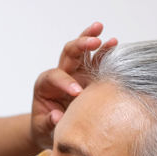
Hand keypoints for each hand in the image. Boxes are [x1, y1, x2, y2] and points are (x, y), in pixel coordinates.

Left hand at [30, 22, 116, 149]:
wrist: (52, 128)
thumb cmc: (45, 127)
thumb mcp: (43, 128)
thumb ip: (49, 122)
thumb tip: (57, 117)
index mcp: (45, 84)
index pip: (55, 77)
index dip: (66, 82)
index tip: (78, 93)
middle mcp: (61, 74)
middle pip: (68, 53)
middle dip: (80, 45)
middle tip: (94, 41)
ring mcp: (76, 73)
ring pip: (82, 51)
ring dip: (91, 38)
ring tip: (99, 27)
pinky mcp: (89, 77)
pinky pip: (96, 61)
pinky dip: (104, 51)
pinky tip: (113, 42)